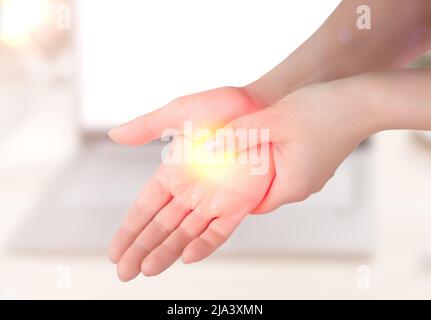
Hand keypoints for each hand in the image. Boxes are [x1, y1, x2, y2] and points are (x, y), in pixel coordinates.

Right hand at [108, 86, 269, 280]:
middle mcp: (190, 191)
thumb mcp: (180, 112)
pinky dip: (204, 243)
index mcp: (173, 173)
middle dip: (141, 248)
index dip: (129, 229)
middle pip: (160, 227)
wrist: (259, 108)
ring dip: (166, 252)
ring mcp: (213, 200)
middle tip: (124, 271)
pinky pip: (218, 230)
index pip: (145, 208)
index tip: (115, 250)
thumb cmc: (220, 107)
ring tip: (148, 270)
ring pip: (185, 233)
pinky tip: (187, 257)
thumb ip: (148, 126)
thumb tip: (113, 134)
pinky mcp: (237, 204)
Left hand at [211, 81, 376, 213]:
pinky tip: (267, 139)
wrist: (364, 101)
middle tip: (224, 162)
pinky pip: (289, 166)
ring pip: (276, 177)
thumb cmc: (323, 111)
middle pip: (263, 191)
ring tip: (242, 148)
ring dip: (259, 166)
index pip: (252, 205)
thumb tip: (209, 147)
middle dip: (244, 179)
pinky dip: (275, 158)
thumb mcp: (272, 121)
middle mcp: (303, 187)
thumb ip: (238, 134)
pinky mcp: (317, 162)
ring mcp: (312, 175)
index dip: (233, 195)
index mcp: (291, 186)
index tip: (217, 181)